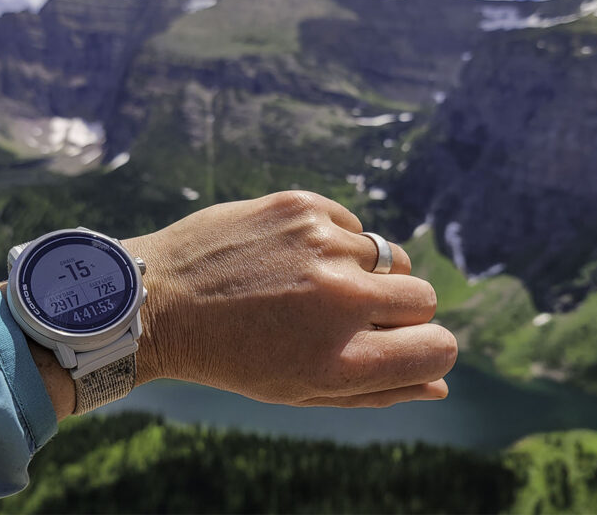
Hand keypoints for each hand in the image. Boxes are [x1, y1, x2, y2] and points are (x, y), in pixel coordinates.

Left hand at [124, 190, 456, 407]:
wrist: (156, 300)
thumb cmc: (231, 355)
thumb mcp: (300, 390)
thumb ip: (377, 391)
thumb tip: (440, 384)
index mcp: (342, 359)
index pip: (439, 349)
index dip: (426, 350)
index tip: (399, 345)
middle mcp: (340, 299)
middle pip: (423, 298)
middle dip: (395, 311)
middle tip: (344, 315)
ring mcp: (322, 245)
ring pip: (388, 257)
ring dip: (360, 274)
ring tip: (306, 285)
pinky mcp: (301, 206)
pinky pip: (351, 225)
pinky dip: (332, 242)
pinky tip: (288, 257)